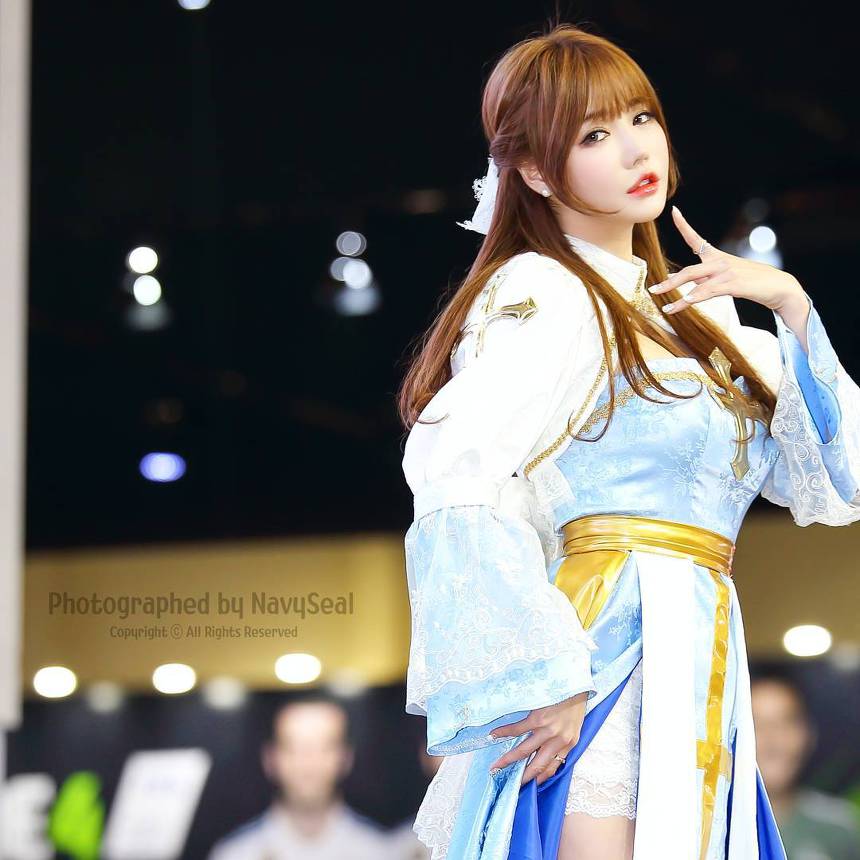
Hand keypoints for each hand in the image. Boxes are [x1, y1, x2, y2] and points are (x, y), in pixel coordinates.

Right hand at [487, 691, 587, 785]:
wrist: (576, 684)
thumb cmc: (574, 704)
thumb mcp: (574, 726)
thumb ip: (562, 740)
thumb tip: (545, 750)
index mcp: (569, 744)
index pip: (552, 768)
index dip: (539, 778)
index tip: (529, 785)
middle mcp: (559, 741)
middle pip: (537, 765)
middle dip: (522, 776)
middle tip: (510, 785)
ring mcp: (547, 729)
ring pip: (524, 750)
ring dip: (508, 759)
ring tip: (496, 766)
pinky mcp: (538, 717)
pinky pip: (518, 729)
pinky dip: (504, 732)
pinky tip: (494, 735)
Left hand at [648, 206, 805, 313]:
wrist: (778, 287)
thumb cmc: (750, 282)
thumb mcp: (723, 277)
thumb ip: (701, 278)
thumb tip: (679, 279)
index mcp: (716, 257)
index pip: (696, 238)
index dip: (684, 225)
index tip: (674, 211)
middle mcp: (719, 262)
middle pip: (689, 270)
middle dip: (669, 282)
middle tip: (653, 289)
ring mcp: (727, 272)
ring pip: (697, 283)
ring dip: (680, 297)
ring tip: (666, 308)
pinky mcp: (734, 284)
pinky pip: (710, 291)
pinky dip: (697, 297)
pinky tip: (687, 302)